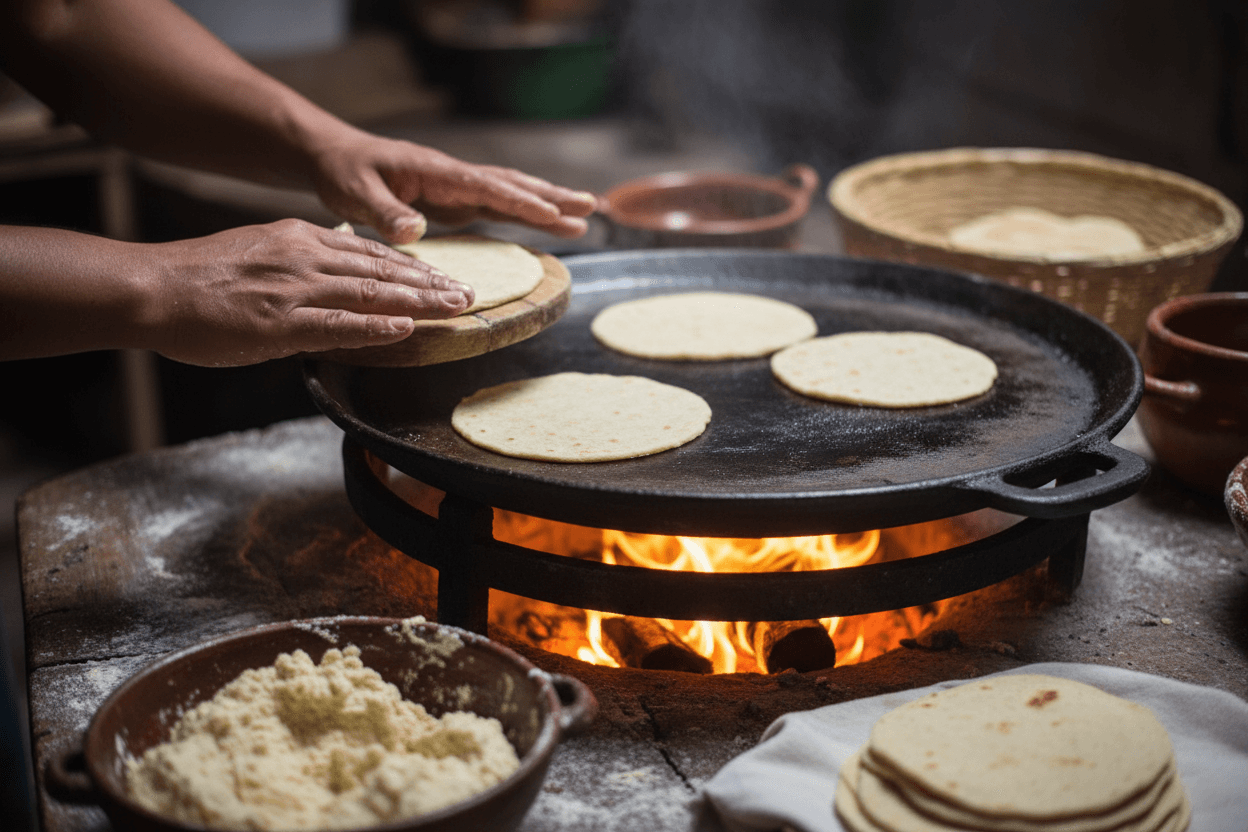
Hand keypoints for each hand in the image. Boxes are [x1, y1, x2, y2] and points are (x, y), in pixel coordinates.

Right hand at [144, 219, 474, 365]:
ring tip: (457, 307)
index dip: (413, 266)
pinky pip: (338, 324)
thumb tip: (334, 270)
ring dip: (420, 301)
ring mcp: (295, 289)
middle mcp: (305, 256)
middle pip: (383, 269)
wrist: (153, 287)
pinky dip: (376, 327)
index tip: (444, 276)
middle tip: (470, 292)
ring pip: (372, 293)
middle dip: (431, 282)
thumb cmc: (200, 276)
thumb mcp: (258, 249)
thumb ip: (300, 258)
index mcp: (300, 238)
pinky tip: (408, 328)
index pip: (371, 252)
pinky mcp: (281, 322)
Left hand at [310, 132, 598, 243]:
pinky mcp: (455, 200)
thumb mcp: (356, 193)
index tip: (551, 214)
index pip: (486, 186)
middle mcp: (455, 177)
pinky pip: (499, 205)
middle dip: (552, 197)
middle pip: (512, 184)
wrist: (336, 157)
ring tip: (587, 214)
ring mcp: (458, 187)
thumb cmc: (345, 172)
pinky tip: (549, 221)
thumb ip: (386, 213)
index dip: (519, 202)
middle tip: (591, 207)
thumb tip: (414, 233)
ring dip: (548, 203)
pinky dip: (527, 212)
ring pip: (512, 193)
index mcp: (436, 172)